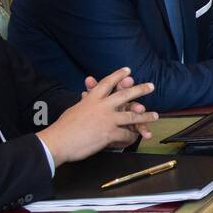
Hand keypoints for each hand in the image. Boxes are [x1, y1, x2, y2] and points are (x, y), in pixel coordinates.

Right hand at [39, 68, 158, 165]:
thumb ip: (85, 104)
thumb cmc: (62, 129)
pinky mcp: (109, 133)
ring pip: (131, 116)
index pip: (106, 83)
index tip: (127, 70)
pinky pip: (126, 134)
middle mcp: (101, 107)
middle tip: (151, 86)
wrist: (57, 142)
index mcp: (91, 99)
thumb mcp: (74, 110)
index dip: (118, 75)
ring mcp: (107, 119)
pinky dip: (131, 137)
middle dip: (139, 89)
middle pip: (124, 95)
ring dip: (145, 116)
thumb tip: (87, 100)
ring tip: (155, 115)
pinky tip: (136, 138)